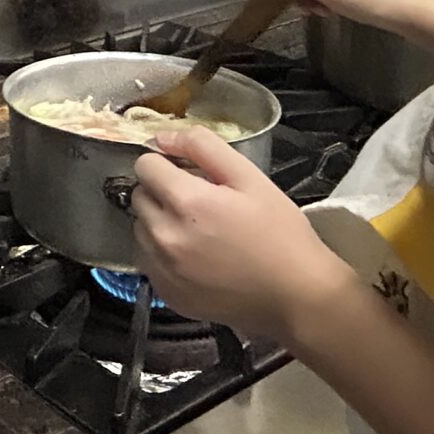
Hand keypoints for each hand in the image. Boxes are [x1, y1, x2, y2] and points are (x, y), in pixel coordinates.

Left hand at [130, 128, 356, 343]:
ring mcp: (163, 270)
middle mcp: (165, 237)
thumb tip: (162, 137)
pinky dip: (163, 254)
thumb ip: (203, 147)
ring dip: (159, 223)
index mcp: (187, 202)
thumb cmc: (279, 233)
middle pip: (139, 197)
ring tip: (198, 231)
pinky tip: (196, 257)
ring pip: (140, 229)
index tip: (186, 172)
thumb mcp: (250, 178)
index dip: (166, 163)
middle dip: (161, 192)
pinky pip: (148, 261)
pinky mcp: (166, 294)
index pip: (145, 166)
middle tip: (198, 202)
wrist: (295, 295)